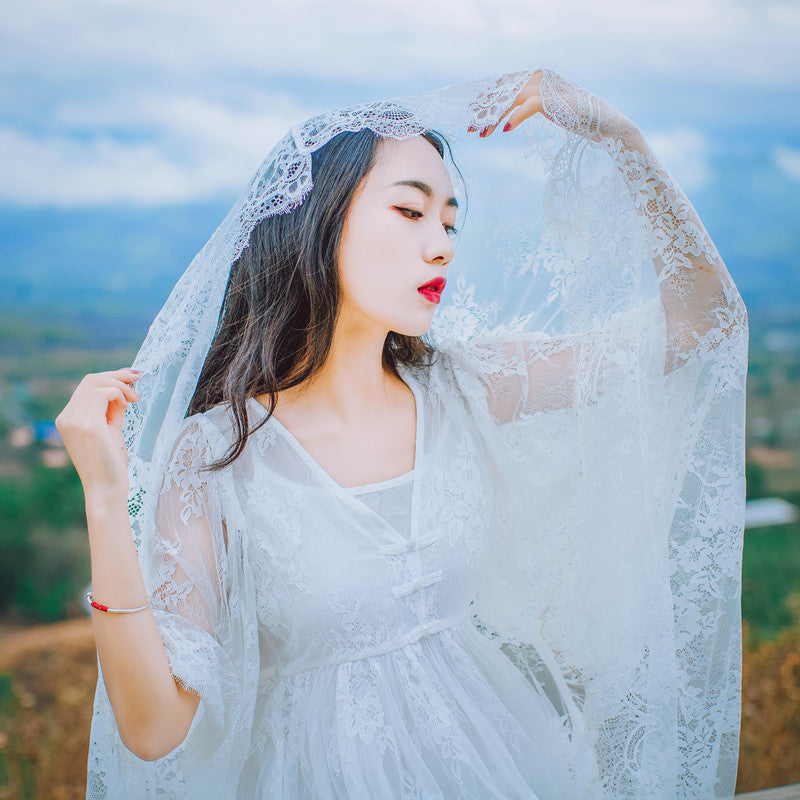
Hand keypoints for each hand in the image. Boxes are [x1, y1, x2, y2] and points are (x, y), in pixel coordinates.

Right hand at [55, 367, 141, 497]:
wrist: (107, 489)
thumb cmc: (110, 463)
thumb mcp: (111, 430)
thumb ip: (113, 409)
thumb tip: (124, 386)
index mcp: (68, 419)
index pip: (86, 386)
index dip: (111, 377)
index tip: (132, 378)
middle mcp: (66, 418)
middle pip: (90, 380)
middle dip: (117, 375)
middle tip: (139, 378)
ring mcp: (75, 421)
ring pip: (96, 383)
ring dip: (121, 385)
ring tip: (135, 399)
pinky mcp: (88, 425)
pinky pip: (103, 394)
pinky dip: (119, 393)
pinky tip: (129, 404)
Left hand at [469, 68, 641, 148]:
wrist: (606, 125)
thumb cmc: (577, 119)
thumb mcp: (549, 110)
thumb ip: (531, 105)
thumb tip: (508, 114)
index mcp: (536, 79)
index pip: (505, 88)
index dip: (487, 103)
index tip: (473, 120)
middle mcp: (539, 78)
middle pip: (504, 92)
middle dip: (485, 111)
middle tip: (471, 129)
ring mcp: (547, 87)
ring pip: (511, 99)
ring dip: (495, 117)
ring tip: (483, 133)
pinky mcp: (554, 100)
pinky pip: (528, 106)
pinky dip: (515, 117)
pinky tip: (506, 130)